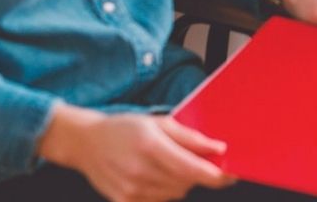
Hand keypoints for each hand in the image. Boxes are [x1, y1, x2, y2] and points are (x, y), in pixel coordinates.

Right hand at [38, 105, 233, 201]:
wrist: (86, 143)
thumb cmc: (125, 129)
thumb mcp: (159, 123)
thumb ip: (190, 137)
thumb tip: (218, 148)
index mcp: (150, 147)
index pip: (192, 168)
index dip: (215, 174)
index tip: (231, 174)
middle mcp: (140, 171)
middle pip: (187, 182)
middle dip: (198, 174)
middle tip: (195, 160)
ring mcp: (130, 190)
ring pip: (175, 194)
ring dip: (181, 182)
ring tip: (166, 164)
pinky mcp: (123, 201)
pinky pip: (159, 201)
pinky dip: (165, 191)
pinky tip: (154, 176)